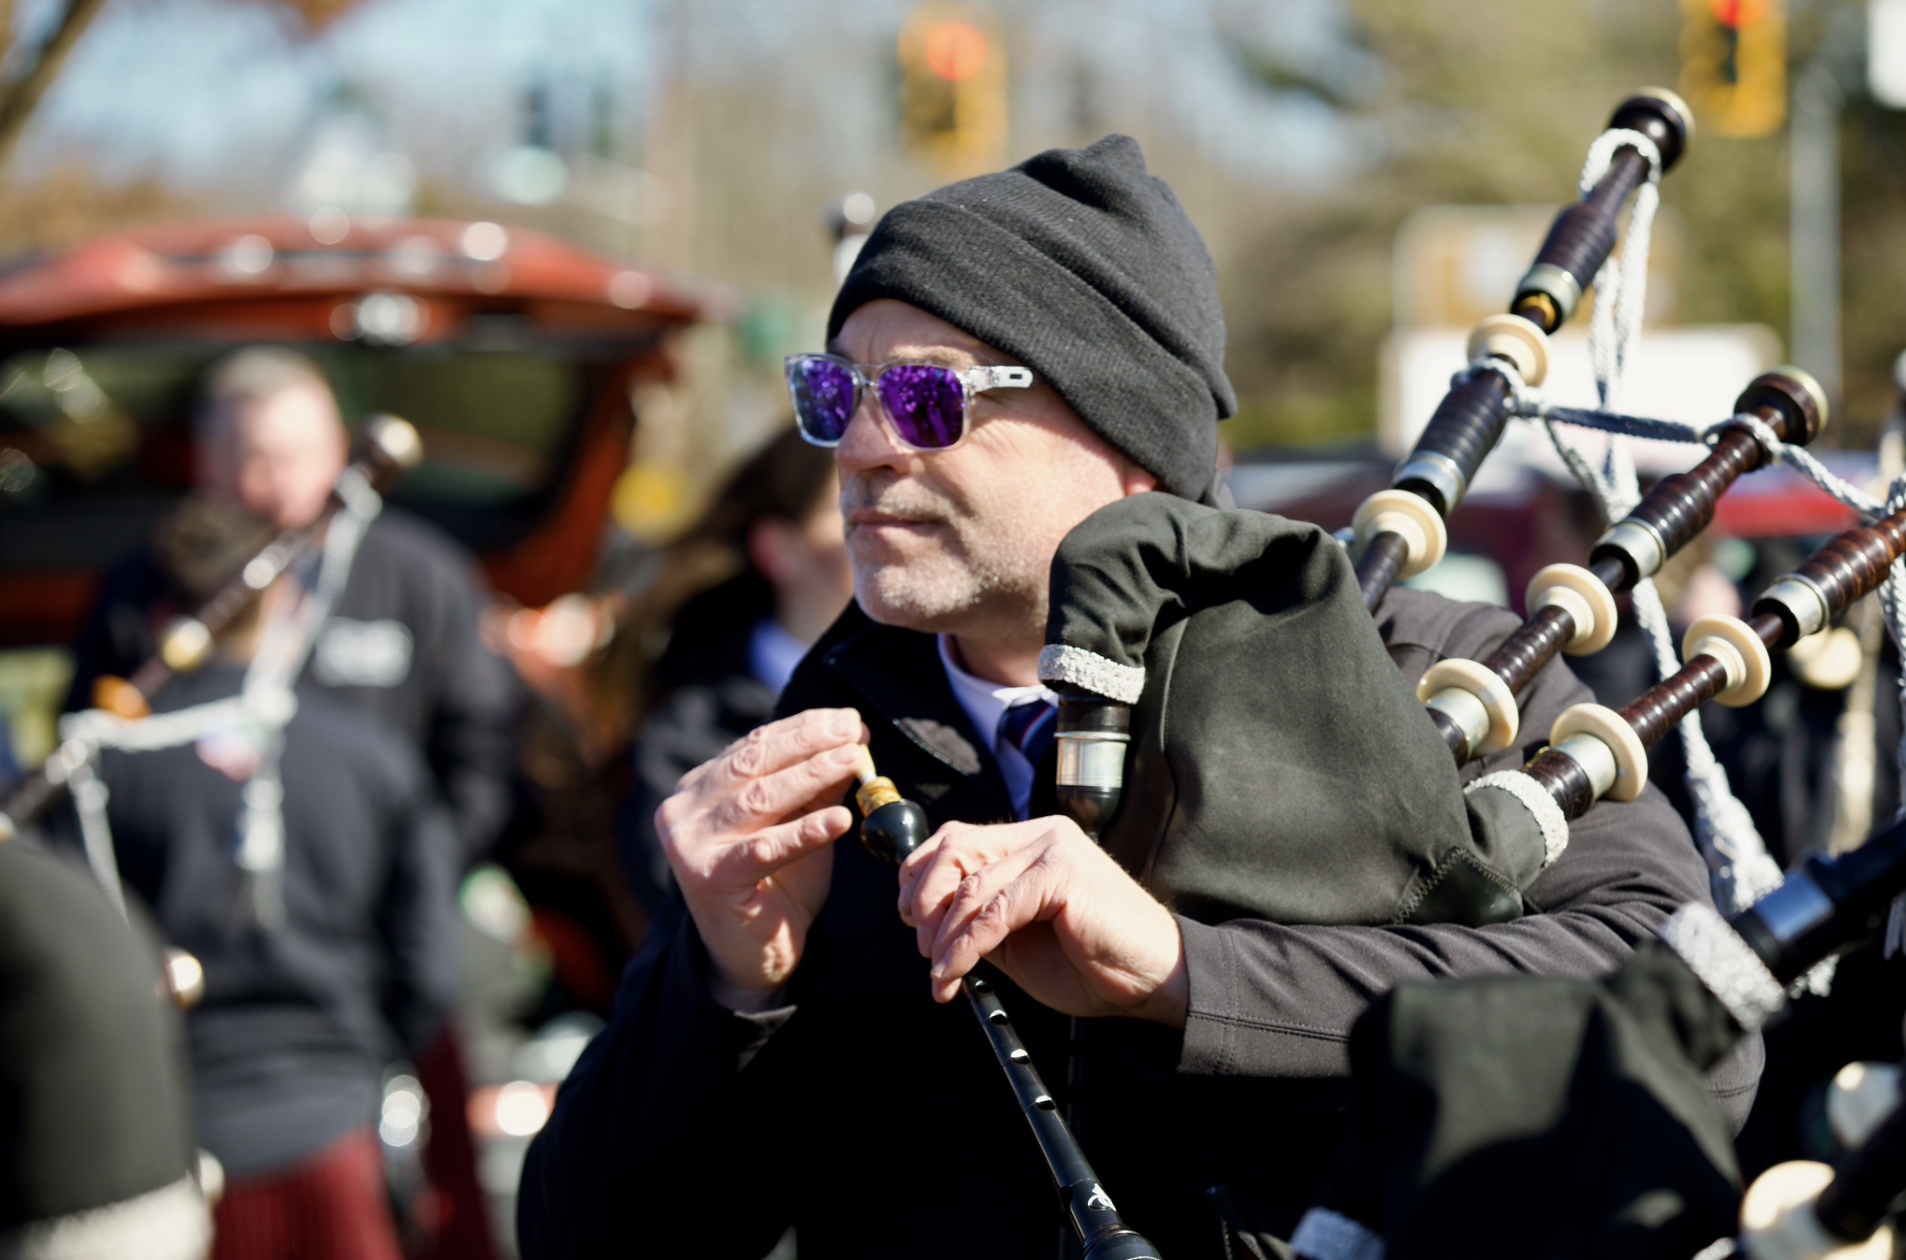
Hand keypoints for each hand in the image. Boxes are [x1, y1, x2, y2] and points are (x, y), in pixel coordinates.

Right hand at [655, 708, 867, 1009]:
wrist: (752, 954)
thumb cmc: (776, 883)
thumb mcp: (797, 823)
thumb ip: (815, 786)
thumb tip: (854, 740)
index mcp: (700, 787)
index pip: (754, 745)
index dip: (803, 728)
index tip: (847, 719)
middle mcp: (684, 809)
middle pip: (753, 763)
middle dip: (809, 742)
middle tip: (853, 730)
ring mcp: (690, 843)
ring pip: (758, 799)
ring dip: (811, 776)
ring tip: (853, 761)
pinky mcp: (709, 878)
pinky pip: (764, 848)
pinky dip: (805, 832)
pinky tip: (841, 821)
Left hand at [895, 816, 1187, 1026]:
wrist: (1156, 980)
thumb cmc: (1094, 963)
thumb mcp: (1019, 939)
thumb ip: (979, 920)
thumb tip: (926, 926)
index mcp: (1031, 842)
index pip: (955, 840)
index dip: (920, 879)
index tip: (912, 923)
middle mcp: (1041, 834)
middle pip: (953, 850)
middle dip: (924, 903)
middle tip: (925, 952)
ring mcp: (1053, 849)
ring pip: (969, 885)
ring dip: (943, 937)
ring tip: (940, 975)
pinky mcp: (1062, 873)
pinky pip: (994, 910)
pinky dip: (966, 946)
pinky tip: (957, 974)